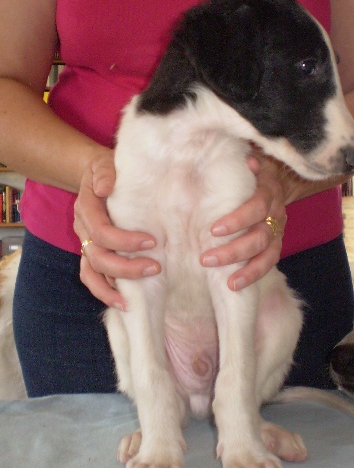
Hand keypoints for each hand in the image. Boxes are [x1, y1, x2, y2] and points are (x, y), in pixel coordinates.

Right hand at [73, 150, 160, 309]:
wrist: (97, 176)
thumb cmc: (108, 170)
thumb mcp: (106, 163)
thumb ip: (106, 173)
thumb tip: (104, 188)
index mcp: (86, 208)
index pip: (101, 231)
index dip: (125, 240)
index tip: (153, 242)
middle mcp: (83, 230)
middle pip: (98, 256)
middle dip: (126, 266)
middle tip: (156, 268)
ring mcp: (86, 244)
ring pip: (92, 272)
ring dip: (113, 286)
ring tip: (134, 300)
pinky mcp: (92, 254)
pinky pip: (92, 278)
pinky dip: (105, 292)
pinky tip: (124, 303)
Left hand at [200, 151, 286, 290]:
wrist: (281, 176)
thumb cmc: (253, 166)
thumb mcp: (250, 156)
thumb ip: (245, 158)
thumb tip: (247, 160)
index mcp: (269, 190)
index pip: (257, 206)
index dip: (238, 219)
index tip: (214, 230)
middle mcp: (277, 212)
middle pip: (260, 236)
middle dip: (233, 251)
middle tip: (206, 259)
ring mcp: (279, 230)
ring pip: (267, 254)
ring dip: (247, 270)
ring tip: (228, 283)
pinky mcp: (276, 244)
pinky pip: (269, 262)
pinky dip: (254, 275)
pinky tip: (236, 285)